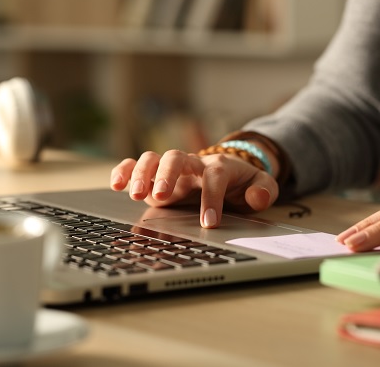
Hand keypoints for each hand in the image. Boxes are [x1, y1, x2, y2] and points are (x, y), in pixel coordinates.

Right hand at [110, 149, 278, 227]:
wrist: (227, 170)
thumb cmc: (241, 182)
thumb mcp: (260, 185)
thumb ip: (264, 190)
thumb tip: (257, 197)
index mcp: (219, 166)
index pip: (215, 176)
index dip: (212, 197)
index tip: (208, 221)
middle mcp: (192, 164)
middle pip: (177, 158)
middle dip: (168, 175)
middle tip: (163, 196)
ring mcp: (171, 169)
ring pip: (154, 159)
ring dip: (143, 173)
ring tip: (136, 194)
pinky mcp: (155, 176)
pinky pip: (136, 165)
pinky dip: (124, 171)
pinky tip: (115, 184)